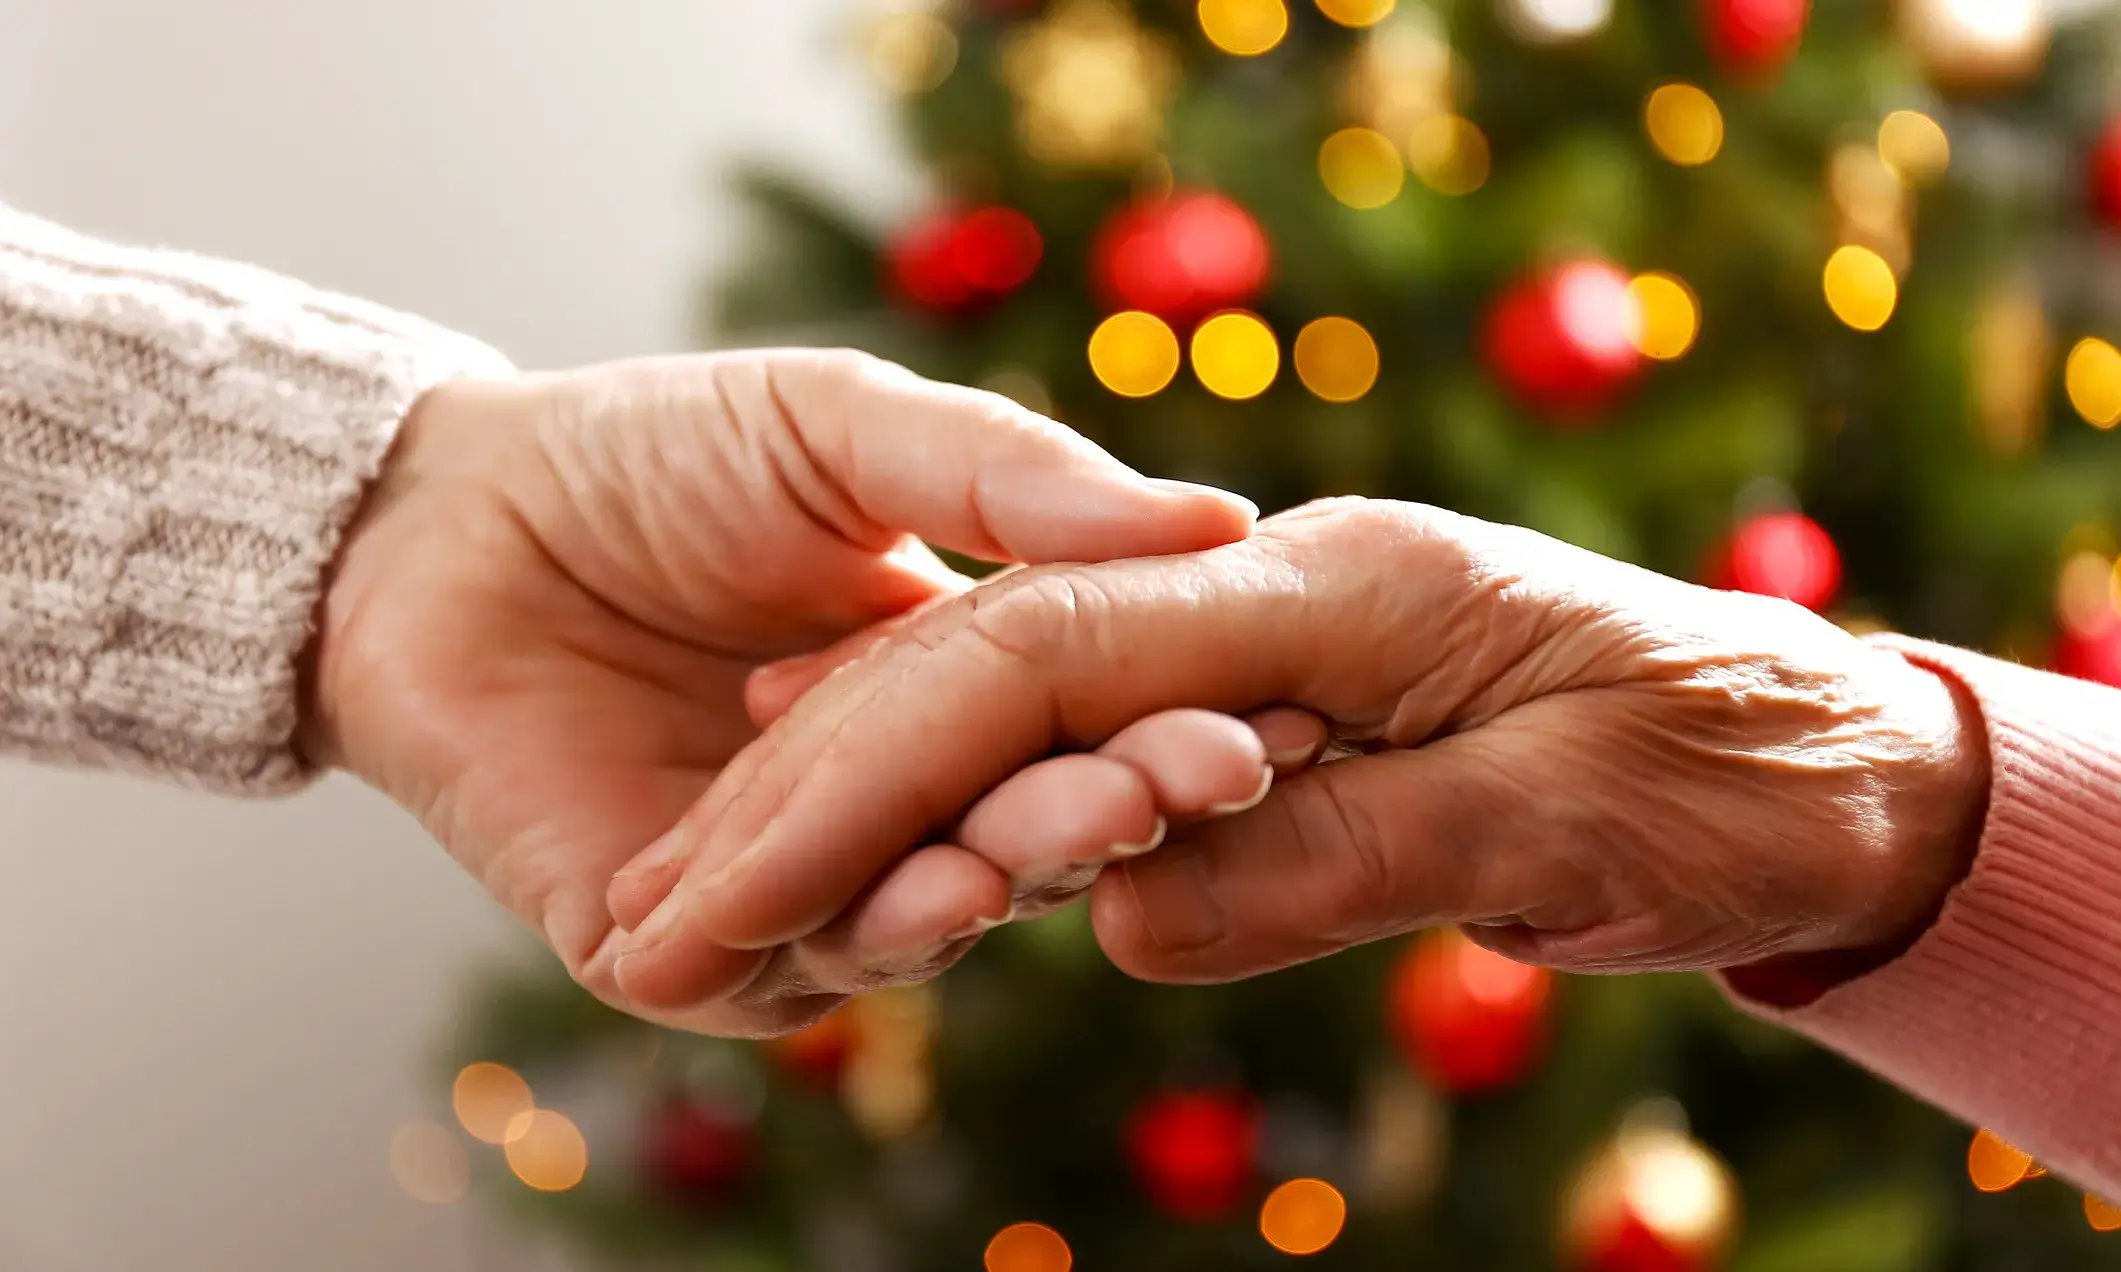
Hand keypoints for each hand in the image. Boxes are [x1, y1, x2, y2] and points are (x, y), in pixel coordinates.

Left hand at [302, 349, 1265, 1033]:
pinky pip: (778, 967)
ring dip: (1011, 873)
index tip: (1262, 700)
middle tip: (1205, 772)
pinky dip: (859, 934)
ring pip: (919, 917)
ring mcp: (775, 883)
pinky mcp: (662, 944)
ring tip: (1087, 824)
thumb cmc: (647, 456)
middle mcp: (874, 806)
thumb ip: (1010, 477)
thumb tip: (1220, 521)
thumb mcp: (848, 428)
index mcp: (940, 693)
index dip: (1163, 723)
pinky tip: (936, 890)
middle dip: (1111, 806)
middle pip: (1018, 837)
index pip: (1075, 734)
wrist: (432, 516)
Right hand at [614, 496, 1987, 993]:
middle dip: (822, 792)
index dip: (875, 774)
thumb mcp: (1562, 819)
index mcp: (1329, 586)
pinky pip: (1091, 757)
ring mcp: (1268, 650)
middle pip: (994, 675)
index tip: (729, 885)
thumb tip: (1137, 910)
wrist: (1832, 756)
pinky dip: (978, 811)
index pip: (1038, 663)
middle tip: (659, 910)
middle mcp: (1271, 598)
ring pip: (1019, 713)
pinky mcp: (1280, 715)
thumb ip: (1340, 849)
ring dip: (868, 804)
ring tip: (715, 890)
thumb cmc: (1732, 774)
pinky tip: (883, 851)